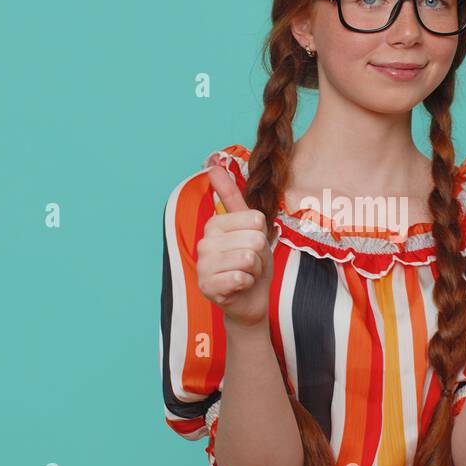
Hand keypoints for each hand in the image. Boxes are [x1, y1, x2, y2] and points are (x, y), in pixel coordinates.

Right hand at [197, 166, 274, 328]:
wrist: (250, 300)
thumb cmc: (252, 263)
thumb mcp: (250, 227)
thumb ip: (233, 197)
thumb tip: (214, 165)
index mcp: (215, 223)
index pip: (255, 219)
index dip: (262, 236)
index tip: (252, 246)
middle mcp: (204, 241)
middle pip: (253, 239)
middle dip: (259, 255)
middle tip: (250, 264)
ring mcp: (203, 264)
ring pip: (247, 258)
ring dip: (254, 270)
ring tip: (245, 274)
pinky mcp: (206, 286)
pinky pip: (240, 278)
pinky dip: (247, 284)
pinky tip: (239, 287)